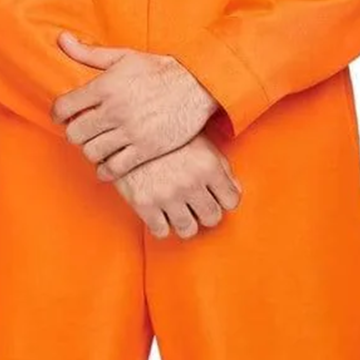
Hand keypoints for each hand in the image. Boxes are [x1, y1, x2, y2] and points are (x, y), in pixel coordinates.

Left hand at [51, 31, 217, 178]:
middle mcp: (115, 110)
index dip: (58, 114)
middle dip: (74, 133)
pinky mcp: (146, 149)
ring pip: (91, 152)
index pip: (64, 107)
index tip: (64, 116)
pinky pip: (114, 168)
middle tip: (82, 131)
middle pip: (75, 133)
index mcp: (106, 86)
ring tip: (96, 146)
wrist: (199, 85)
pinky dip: (106, 170)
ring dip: (89, 151)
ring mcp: (130, 132)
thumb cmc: (160, 70)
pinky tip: (107, 165)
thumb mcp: (124, 56)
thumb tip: (61, 39)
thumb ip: (89, 52)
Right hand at [112, 131, 242, 239]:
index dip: (224, 200)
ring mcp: (166, 194)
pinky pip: (161, 232)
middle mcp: (190, 182)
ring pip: (188, 230)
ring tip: (178, 210)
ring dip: (185, 222)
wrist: (125, 127)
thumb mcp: (198, 142)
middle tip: (196, 204)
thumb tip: (234, 191)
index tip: (215, 197)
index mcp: (207, 164)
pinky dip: (161, 225)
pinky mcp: (143, 203)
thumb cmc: (165, 134)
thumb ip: (220, 166)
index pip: (232, 201)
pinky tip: (160, 212)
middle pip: (212, 218)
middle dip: (206, 212)